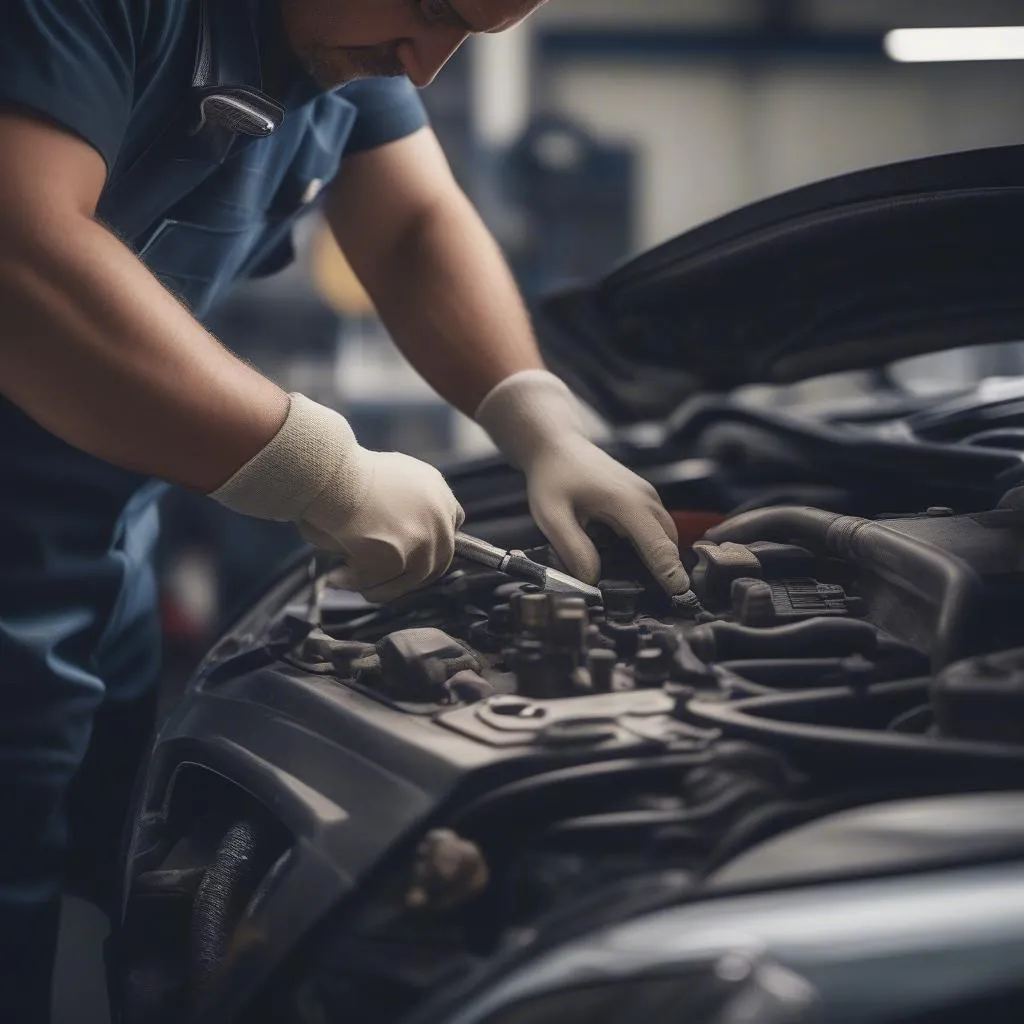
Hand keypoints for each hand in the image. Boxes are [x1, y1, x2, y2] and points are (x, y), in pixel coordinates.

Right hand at [210, 394, 463, 601]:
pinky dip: (355, 584)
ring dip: (382, 586)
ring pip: (409, 581)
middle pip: (437, 562)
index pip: (451, 528)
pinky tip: (337, 577)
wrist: (332, 475)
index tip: (410, 554)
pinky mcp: (398, 559)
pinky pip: (378, 585)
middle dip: (409, 575)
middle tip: (382, 578)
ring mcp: (422, 540)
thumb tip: (402, 528)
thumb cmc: (349, 472)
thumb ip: (410, 499)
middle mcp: (438, 518)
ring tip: (354, 581)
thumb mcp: (395, 474)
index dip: (430, 545)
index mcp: (438, 493)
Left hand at [475, 370, 689, 593]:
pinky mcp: (642, 496)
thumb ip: (573, 550)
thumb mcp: (552, 517)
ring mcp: (647, 495)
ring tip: (654, 590)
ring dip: (663, 559)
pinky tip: (639, 564)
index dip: (669, 574)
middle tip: (665, 604)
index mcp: (627, 503)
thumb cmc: (552, 479)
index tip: (680, 597)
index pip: (658, 546)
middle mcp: (645, 498)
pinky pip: (657, 527)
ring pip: (666, 535)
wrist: (556, 446)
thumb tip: (593, 581)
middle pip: (668, 543)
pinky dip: (655, 546)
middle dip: (670, 572)